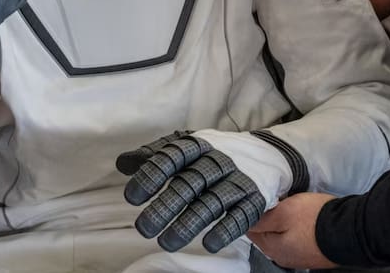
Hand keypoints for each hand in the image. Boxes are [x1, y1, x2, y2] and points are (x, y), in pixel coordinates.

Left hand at [117, 130, 291, 253]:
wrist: (266, 154)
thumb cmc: (214, 154)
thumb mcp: (187, 147)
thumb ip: (155, 154)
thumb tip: (123, 164)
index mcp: (198, 145)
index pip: (172, 158)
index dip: (151, 176)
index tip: (131, 197)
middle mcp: (218, 160)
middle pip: (189, 184)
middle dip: (165, 207)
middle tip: (143, 228)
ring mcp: (238, 179)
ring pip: (211, 203)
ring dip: (189, 224)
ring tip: (166, 242)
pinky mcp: (255, 198)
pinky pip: (241, 215)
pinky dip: (225, 229)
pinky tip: (208, 244)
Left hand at [247, 193, 336, 269]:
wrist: (352, 229)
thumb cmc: (316, 220)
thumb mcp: (283, 212)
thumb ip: (261, 218)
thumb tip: (246, 220)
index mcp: (272, 249)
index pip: (251, 229)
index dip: (255, 211)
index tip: (261, 198)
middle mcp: (283, 256)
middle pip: (267, 232)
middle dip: (270, 215)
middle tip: (279, 199)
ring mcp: (299, 256)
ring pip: (282, 233)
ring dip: (284, 220)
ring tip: (293, 205)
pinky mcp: (313, 251)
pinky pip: (297, 236)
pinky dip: (297, 225)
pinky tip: (305, 216)